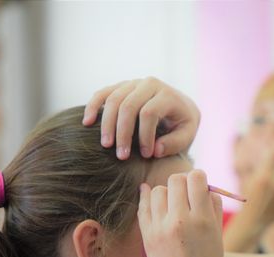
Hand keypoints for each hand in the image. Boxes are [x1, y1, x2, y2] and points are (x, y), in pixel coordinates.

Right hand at [83, 77, 199, 159]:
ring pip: (113, 100)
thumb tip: (155, 150)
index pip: (149, 113)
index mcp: (167, 94)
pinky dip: (92, 106)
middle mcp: (149, 84)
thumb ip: (175, 143)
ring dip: (107, 124)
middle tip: (121, 156)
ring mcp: (133, 83)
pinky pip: (103, 93)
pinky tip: (86, 123)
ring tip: (106, 146)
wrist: (179, 106)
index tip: (147, 155)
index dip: (145, 136)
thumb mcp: (187, 135)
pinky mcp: (121, 87)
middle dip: (122, 133)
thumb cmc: (182, 125)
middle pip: (128, 106)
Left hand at [137, 170, 223, 256]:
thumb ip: (213, 208)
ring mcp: (161, 228)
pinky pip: (144, 207)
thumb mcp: (218, 237)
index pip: (196, 178)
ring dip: (166, 192)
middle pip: (176, 180)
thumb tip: (206, 187)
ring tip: (171, 203)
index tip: (199, 186)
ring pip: (158, 190)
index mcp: (203, 219)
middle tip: (185, 193)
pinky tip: (149, 194)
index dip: (198, 179)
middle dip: (182, 183)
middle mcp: (181, 220)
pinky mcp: (148, 237)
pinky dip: (147, 198)